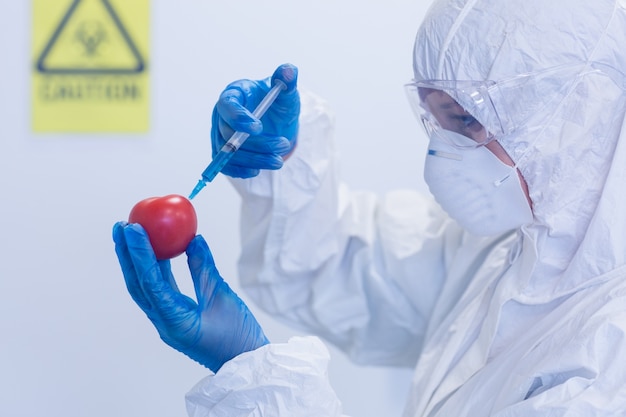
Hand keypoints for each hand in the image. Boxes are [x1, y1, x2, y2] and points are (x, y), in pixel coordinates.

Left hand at [113, 222, 268, 372]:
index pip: (151, 282)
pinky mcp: (175, 318)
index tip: (132, 227)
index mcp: (175, 321)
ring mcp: (168, 321)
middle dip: (127, 254)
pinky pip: (159, 290)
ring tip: (132, 233)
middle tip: (122, 225)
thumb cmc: (238, 337)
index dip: (140, 252)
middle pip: (138, 284)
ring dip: (137, 261)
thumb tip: (192, 239)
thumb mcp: (223, 298)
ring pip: (145, 287)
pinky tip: (158, 252)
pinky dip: (156, 270)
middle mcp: (164, 322)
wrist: (245, 365)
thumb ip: (205, 269)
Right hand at [211, 63, 299, 177]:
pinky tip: (257, 171)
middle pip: (229, 132)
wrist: (277, 123)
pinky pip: (226, 166)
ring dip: (254, 160)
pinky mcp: (224, 153)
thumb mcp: (286, 93)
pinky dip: (240, 171)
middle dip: (256, 143)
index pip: (228, 105)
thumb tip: (289, 70)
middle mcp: (222, 114)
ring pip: (229, 152)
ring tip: (278, 161)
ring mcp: (220, 135)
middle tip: (283, 146)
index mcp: (234, 94)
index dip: (239, 117)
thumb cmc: (278, 104)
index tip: (258, 128)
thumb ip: (287, 81)